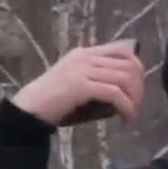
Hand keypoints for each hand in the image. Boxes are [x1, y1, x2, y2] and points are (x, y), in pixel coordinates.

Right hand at [12, 40, 143, 125]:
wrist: (29, 110)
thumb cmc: (55, 103)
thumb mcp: (81, 86)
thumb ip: (101, 81)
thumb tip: (130, 90)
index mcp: (85, 53)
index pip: (123, 49)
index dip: (138, 69)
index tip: (137, 90)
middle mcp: (85, 57)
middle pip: (129, 64)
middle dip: (139, 88)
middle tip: (136, 106)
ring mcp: (82, 69)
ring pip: (125, 78)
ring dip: (134, 99)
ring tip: (131, 115)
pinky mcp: (81, 85)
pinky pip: (115, 94)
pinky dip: (126, 107)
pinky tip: (125, 119)